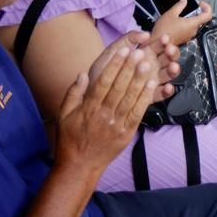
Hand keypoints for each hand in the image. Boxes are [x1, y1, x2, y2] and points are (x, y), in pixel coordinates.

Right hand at [54, 41, 160, 173]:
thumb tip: (83, 74)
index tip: (123, 51)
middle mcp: (103, 115)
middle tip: (139, 52)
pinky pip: (138, 113)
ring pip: (130, 98)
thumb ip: (73, 93)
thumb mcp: (64, 115)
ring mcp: (116, 124)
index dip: (115, 65)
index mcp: (89, 108)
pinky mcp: (127, 133)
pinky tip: (152, 86)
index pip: (103, 82)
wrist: (79, 166)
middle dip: (130, 68)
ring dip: (140, 80)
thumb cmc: (70, 139)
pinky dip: (145, 99)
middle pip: (119, 87)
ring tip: (148, 64)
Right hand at [150, 0, 212, 48]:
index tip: (199, 3)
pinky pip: (188, 29)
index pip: (208, 15)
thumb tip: (185, 0)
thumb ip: (180, 5)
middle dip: (196, 12)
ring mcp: (189, 36)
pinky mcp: (184, 39)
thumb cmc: (164, 28)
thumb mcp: (171, 13)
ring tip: (179, 13)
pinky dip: (185, 23)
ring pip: (194, 24)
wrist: (156, 45)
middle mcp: (194, 31)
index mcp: (193, 24)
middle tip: (187, 7)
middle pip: (201, 19)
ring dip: (189, 17)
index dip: (207, 7)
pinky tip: (176, 21)